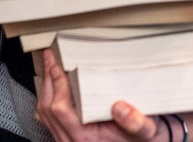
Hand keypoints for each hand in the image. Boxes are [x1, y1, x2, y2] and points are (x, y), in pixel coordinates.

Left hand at [35, 49, 165, 141]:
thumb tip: (121, 108)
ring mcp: (67, 140)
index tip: (58, 67)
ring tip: (50, 66)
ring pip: (45, 114)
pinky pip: (49, 119)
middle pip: (47, 110)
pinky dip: (48, 99)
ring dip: (46, 88)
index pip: (61, 110)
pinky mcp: (66, 138)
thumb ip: (138, 123)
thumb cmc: (141, 138)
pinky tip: (52, 86)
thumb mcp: (147, 129)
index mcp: (86, 138)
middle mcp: (72, 141)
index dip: (57, 86)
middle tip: (50, 58)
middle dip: (48, 80)